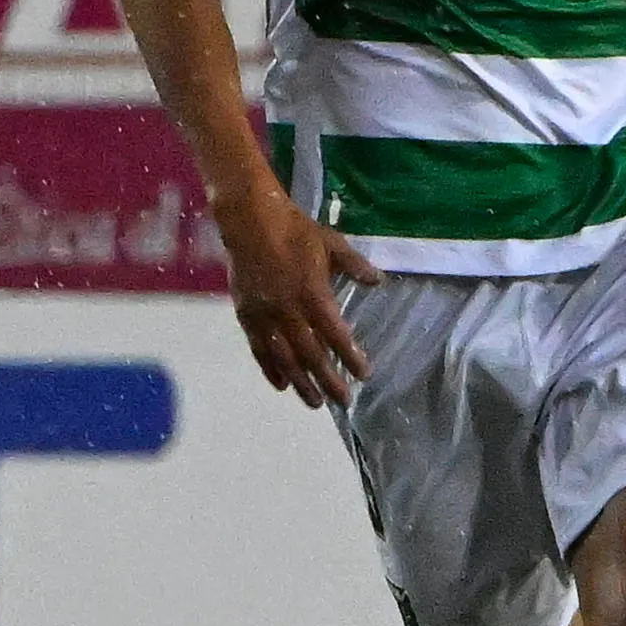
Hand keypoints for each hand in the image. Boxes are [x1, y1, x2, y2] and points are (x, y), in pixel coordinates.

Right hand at [216, 186, 381, 409]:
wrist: (250, 222)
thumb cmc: (296, 231)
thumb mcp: (332, 244)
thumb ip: (355, 266)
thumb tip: (379, 281)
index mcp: (312, 293)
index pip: (335, 333)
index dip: (350, 356)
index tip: (364, 374)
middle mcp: (287, 310)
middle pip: (310, 353)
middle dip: (328, 379)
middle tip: (343, 401)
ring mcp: (264, 315)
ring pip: (283, 357)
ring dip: (300, 383)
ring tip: (315, 403)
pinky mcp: (246, 315)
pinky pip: (258, 349)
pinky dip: (269, 369)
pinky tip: (281, 385)